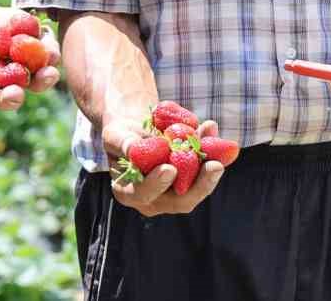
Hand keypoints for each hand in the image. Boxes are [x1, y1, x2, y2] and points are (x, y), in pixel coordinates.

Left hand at [0, 1, 60, 110]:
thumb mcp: (27, 23)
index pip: (37, 81)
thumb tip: (53, 56)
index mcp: (22, 72)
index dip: (44, 80)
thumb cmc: (7, 21)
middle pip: (8, 97)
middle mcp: (0, 82)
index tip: (47, 73)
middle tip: (13, 93)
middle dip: (12, 97)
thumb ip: (42, 38)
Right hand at [104, 117, 224, 216]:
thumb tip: (133, 148)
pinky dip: (214, 152)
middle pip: (180, 201)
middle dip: (200, 185)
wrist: (138, 129)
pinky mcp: (192, 181)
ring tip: (214, 140)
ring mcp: (176, 193)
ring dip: (211, 168)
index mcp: (129, 193)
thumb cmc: (122, 134)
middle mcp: (155, 200)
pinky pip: (206, 171)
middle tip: (214, 165)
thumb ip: (123, 143)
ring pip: (198, 187)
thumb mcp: (116, 135)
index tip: (169, 168)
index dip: (157, 184)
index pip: (143, 194)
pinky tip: (211, 129)